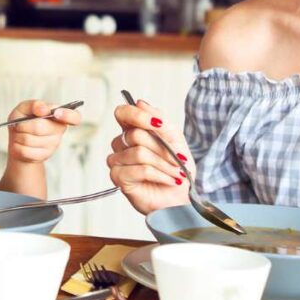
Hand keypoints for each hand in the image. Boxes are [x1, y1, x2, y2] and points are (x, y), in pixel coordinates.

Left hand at [6, 100, 80, 163]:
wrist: (18, 140)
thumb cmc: (23, 121)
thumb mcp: (25, 108)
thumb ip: (34, 104)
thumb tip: (43, 108)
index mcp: (59, 115)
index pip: (75, 117)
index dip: (68, 115)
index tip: (56, 113)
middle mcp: (60, 130)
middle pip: (40, 127)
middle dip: (24, 125)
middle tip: (19, 124)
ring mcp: (53, 144)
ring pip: (30, 140)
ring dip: (19, 135)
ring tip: (20, 133)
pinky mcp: (44, 155)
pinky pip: (26, 151)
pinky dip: (17, 146)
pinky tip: (20, 143)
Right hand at [107, 98, 190, 214]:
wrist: (181, 196)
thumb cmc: (177, 168)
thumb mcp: (175, 139)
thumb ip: (159, 120)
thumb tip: (140, 103)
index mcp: (133, 130)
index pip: (123, 113)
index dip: (138, 115)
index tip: (159, 124)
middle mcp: (122, 144)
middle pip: (136, 135)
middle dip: (162, 148)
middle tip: (177, 159)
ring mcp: (117, 160)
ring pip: (139, 153)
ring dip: (164, 164)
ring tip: (175, 172)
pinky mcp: (118, 177)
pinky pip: (140, 169)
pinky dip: (160, 175)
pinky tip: (169, 180)